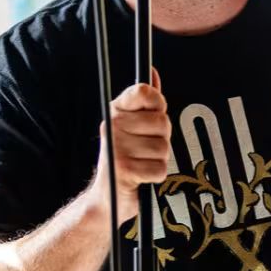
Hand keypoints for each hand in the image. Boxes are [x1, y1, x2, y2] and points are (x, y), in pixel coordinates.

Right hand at [91, 69, 171, 223]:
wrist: (107, 196)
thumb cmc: (124, 158)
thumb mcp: (132, 126)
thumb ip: (145, 102)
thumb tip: (153, 73)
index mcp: (115, 111)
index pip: (145, 91)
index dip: (157, 103)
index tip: (153, 115)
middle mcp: (113, 126)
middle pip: (163, 122)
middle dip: (162, 139)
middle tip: (145, 148)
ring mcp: (117, 147)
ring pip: (164, 148)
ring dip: (158, 160)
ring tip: (142, 163)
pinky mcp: (124, 170)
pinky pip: (160, 169)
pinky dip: (155, 176)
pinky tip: (141, 176)